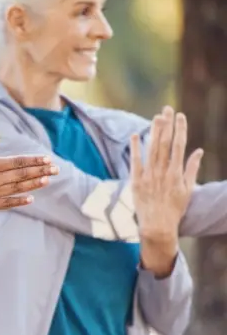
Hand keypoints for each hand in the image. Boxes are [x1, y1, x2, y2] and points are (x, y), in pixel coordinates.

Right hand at [0, 132, 55, 213]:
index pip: (18, 162)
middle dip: (41, 171)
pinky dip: (19, 201)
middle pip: (22, 175)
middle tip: (56, 169)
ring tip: (47, 180)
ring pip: (18, 188)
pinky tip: (30, 198)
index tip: (47, 159)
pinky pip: (7, 203)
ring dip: (34, 184)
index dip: (34, 160)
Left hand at [132, 106, 201, 242]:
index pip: (179, 145)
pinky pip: (135, 162)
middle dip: (167, 125)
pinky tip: (136, 135)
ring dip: (154, 132)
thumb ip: (192, 169)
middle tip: (167, 109)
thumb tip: (199, 151)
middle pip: (164, 144)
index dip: (180, 129)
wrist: (157, 225)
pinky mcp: (136, 182)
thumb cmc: (175, 208)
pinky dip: (136, 148)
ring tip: (157, 117)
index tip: (180, 115)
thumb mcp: (188, 189)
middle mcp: (162, 172)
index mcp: (176, 173)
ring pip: (151, 149)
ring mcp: (148, 176)